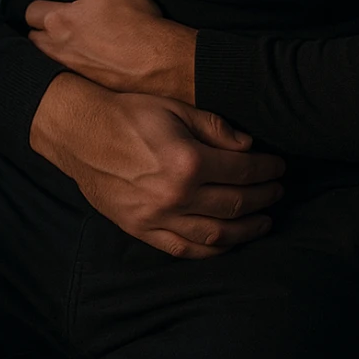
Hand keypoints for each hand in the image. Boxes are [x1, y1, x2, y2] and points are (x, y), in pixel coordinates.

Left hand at [26, 0, 196, 101]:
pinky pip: (62, 69)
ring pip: (44, 54)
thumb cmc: (134, 18)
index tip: (62, 2)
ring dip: (52, 44)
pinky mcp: (82, 83)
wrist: (157, 58)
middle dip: (42, 26)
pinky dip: (68, 60)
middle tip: (65, 19)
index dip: (46, 2)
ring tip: (74, 36)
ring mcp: (68, 68)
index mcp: (58, 21)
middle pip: (32, 36)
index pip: (31, 11)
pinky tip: (87, 53)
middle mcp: (56, 47)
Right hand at [29, 75, 285, 259]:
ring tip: (263, 221)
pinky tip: (227, 242)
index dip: (267, 170)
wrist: (79, 131)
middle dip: (264, 198)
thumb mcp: (174, 108)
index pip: (243, 171)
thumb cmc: (128, 113)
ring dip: (246, 230)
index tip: (278, 166)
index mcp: (188, 161)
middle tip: (278, 191)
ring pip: (216, 235)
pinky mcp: (141, 230)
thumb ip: (214, 127)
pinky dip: (211, 250)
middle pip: (235, 204)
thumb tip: (248, 145)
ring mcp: (157, 217)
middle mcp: (176, 195)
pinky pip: (184, 250)